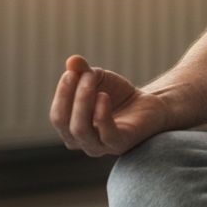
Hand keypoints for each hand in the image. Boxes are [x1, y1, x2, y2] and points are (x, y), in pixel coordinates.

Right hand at [49, 55, 169, 156]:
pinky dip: (101, 113)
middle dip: (70, 96)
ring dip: (83, 101)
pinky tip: (104, 96)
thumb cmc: (118, 94)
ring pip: (80, 129)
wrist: (149, 103)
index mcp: (71, 129)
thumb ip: (83, 71)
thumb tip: (72, 60)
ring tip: (93, 80)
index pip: (57, 116)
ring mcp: (100, 146)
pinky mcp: (120, 144)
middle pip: (64, 123)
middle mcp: (81, 142)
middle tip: (84, 75)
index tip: (72, 72)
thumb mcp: (98, 78)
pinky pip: (106, 134)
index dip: (61, 93)